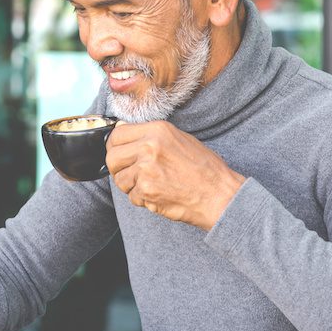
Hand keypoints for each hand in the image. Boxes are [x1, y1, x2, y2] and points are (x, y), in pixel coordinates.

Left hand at [105, 121, 245, 230]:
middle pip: (111, 157)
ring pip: (119, 180)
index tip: (120, 153)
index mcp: (157, 130)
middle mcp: (149, 147)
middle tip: (130, 173)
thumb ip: (150, 136)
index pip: (117, 135)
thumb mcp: (178, 140)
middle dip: (118, 168)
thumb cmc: (205, 169)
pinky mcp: (147, 191)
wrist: (219, 195)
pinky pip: (132, 197)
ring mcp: (146, 170)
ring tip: (151, 185)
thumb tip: (124, 133)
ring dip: (130, 186)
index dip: (115, 146)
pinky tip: (159, 195)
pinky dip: (142, 200)